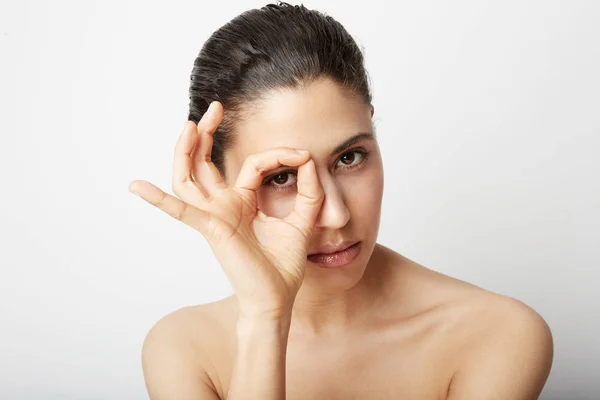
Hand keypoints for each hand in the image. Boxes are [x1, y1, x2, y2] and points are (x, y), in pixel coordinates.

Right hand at [129, 101, 323, 319]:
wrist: (276, 299)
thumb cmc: (283, 266)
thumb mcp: (302, 220)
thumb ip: (309, 191)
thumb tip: (308, 159)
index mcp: (243, 202)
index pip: (253, 164)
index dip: (277, 154)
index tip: (302, 154)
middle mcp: (224, 207)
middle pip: (204, 164)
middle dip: (207, 134)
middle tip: (215, 108)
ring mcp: (214, 217)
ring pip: (188, 178)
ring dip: (186, 151)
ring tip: (190, 124)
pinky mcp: (212, 229)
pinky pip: (182, 212)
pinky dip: (159, 200)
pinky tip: (136, 186)